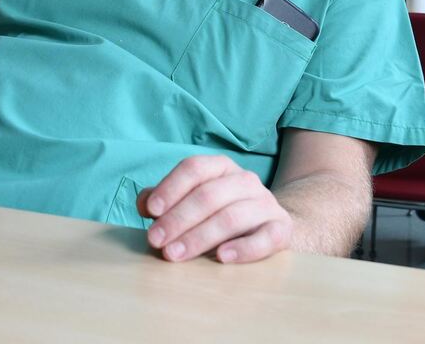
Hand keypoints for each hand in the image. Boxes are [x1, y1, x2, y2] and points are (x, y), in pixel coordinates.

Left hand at [137, 155, 292, 263]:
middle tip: (156, 241)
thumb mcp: (191, 199)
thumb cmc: (219, 212)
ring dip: (200, 237)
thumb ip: (164, 199)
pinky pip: (265, 238)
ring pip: (232, 217)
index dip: (170, 188)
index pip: (194, 169)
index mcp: (221, 167)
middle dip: (178, 219)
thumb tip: (144, 203)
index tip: (150, 211)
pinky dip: (244, 248)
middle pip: (209, 195)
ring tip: (175, 254)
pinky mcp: (281, 228)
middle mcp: (245, 180)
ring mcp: (265, 203)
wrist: (270, 225)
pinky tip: (221, 257)